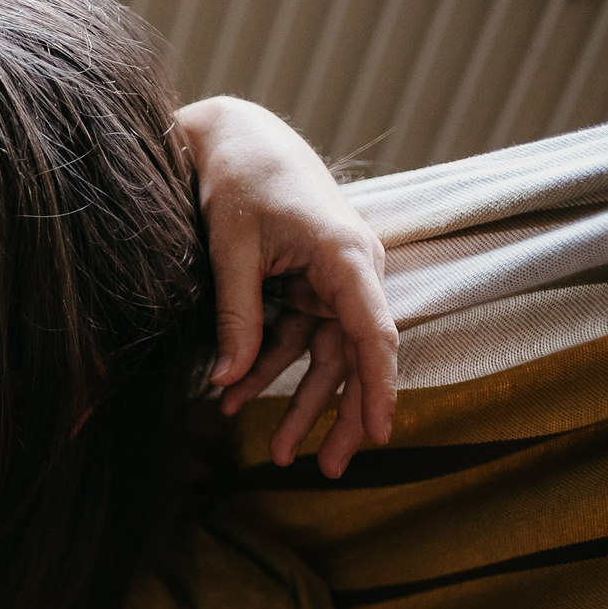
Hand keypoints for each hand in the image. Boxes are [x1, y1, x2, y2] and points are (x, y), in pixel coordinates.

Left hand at [177, 96, 396, 478]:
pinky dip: (266, 372)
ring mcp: (330, 282)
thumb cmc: (241, 179)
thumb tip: (225, 383)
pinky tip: (236, 404)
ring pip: (325, 357)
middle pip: (357, 357)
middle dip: (345, 416)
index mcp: (347, 256)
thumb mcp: (232, 248)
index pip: (374, 334)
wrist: (237, 137)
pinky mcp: (306, 288)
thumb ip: (235, 315)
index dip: (380, 388)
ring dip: (300, 405)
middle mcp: (350, 273)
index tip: (382, 434)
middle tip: (332, 471)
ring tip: (278, 456)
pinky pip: (293, 341)